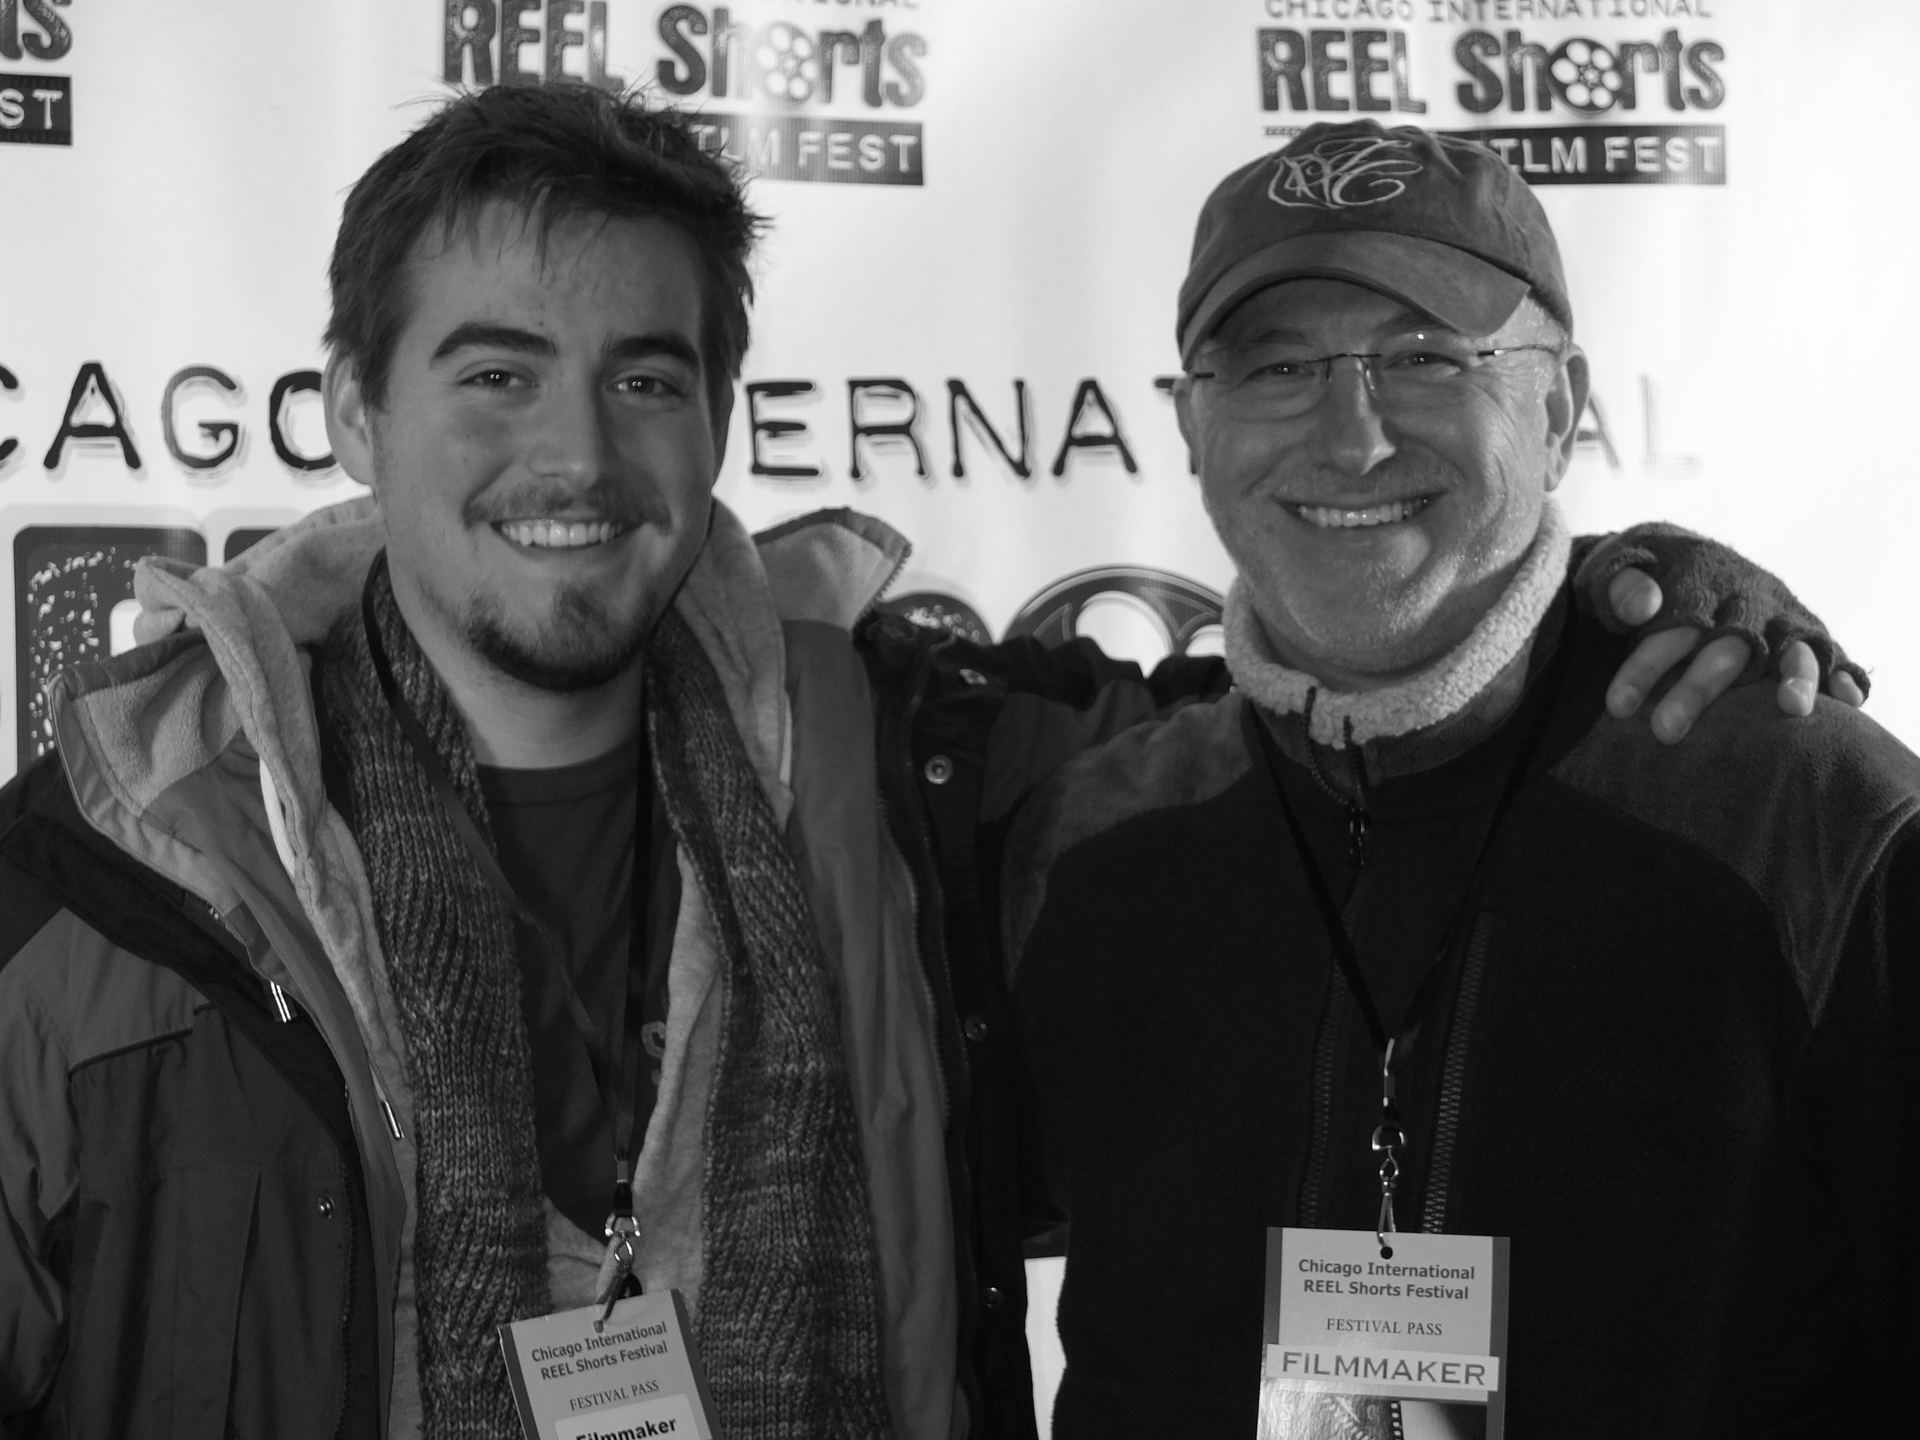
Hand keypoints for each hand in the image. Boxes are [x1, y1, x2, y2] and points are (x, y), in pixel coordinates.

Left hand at [1602, 569, 1866, 743]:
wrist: (1682, 550)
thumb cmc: (1644, 572)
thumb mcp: (1622, 565)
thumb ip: (1622, 586)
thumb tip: (1642, 607)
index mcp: (1697, 581)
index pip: (1670, 628)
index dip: (1645, 667)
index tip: (1617, 706)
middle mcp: (1745, 600)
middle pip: (1725, 649)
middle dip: (1698, 691)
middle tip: (1666, 732)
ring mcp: (1779, 616)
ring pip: (1789, 649)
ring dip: (1795, 678)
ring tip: (1793, 709)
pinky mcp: (1804, 630)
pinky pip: (1830, 652)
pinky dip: (1843, 674)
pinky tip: (1850, 700)